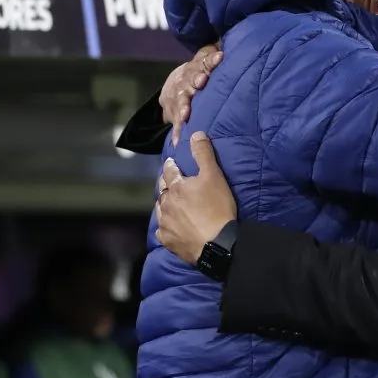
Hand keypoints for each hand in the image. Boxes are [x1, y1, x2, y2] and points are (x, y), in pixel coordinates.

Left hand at [155, 132, 237, 265]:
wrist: (217, 243)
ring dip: (164, 205)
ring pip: (160, 210)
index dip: (171, 166)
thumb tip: (196, 134)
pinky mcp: (168, 241)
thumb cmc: (217, 208)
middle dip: (165, 185)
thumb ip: (204, 154)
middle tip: (169, 182)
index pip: (170, 172)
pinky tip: (168, 227)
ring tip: (169, 204)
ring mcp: (166, 223)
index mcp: (177, 187)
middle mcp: (167, 204)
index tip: (171, 163)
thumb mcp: (214, 176)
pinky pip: (162, 231)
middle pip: (162, 191)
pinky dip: (165, 227)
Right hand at [160, 44, 223, 145]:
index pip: (205, 59)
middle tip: (201, 82)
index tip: (220, 57)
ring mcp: (176, 93)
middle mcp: (185, 78)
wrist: (176, 82)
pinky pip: (173, 120)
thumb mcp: (210, 59)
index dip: (212, 58)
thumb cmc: (203, 72)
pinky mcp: (169, 107)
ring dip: (183, 106)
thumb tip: (232, 48)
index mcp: (198, 66)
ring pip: (179, 98)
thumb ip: (219, 56)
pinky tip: (177, 141)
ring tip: (185, 114)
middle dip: (195, 80)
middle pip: (189, 77)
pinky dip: (176, 130)